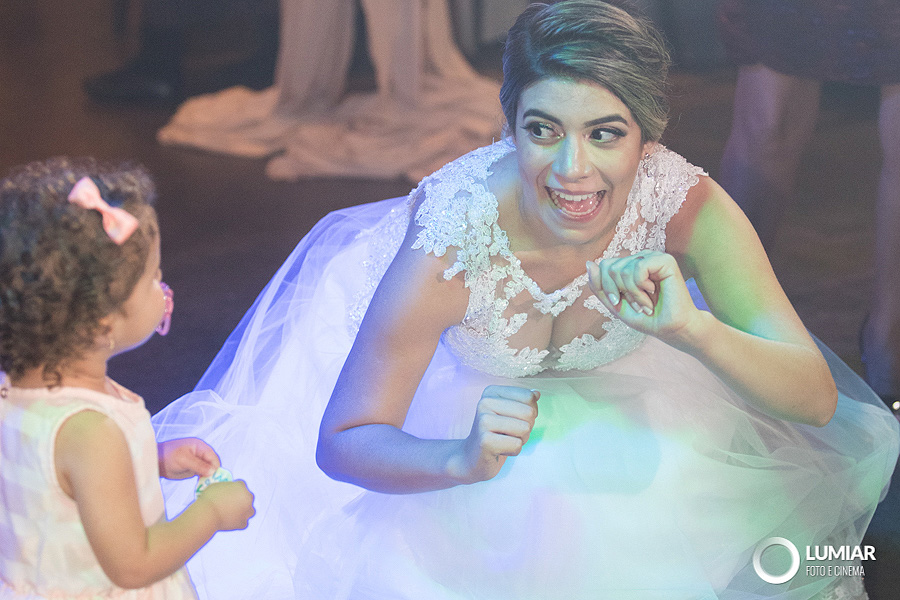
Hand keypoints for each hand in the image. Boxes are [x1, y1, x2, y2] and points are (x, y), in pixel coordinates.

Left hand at [157, 438, 219, 479]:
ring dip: (208, 478)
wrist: (156, 462)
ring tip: (204, 485)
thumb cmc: (168, 456)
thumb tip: (213, 471)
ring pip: (209, 470)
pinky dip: (203, 480)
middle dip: (213, 474)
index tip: (212, 479)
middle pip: (213, 464)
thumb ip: (198, 465)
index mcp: (201, 447)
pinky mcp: (195, 469)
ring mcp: (198, 461)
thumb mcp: (184, 460)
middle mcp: (202, 454)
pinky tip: (201, 485)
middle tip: (208, 484)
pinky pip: (203, 474)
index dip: (215, 468)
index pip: (214, 458)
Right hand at [196, 480, 255, 530]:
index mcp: (241, 486)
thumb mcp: (216, 486)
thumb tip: (225, 491)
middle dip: (242, 499)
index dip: (235, 488)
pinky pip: (243, 522)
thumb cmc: (209, 499)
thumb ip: (225, 488)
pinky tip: (231, 522)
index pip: (241, 485)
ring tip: (235, 514)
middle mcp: (248, 497)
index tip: (230, 492)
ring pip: (250, 511)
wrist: (207, 514)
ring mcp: (247, 511)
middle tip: (233, 503)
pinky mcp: (243, 523)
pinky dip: (238, 522)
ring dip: (244, 511)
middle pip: (248, 497)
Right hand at [451, 386, 538, 483]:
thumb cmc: (496, 434)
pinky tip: (500, 450)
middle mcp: (484, 403)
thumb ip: (524, 402)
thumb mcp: (510, 414)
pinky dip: (514, 451)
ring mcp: (483, 421)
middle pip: (529, 412)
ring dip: (521, 439)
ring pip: (525, 428)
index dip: (531, 412)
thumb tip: (537, 393)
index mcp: (491, 392)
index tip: (515, 420)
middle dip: (527, 427)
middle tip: (510, 433)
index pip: (529, 396)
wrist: (472, 458)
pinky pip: (517, 445)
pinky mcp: (485, 441)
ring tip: (505, 441)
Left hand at [586, 251, 700, 343]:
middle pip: (610, 267)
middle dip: (619, 292)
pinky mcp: (665, 260)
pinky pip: (638, 268)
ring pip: (622, 269)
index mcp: (630, 265)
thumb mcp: (615, 304)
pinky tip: (653, 293)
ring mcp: (653, 257)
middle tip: (636, 304)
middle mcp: (641, 258)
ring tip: (646, 303)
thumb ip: (599, 286)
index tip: (620, 302)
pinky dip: (641, 288)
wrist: (671, 329)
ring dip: (632, 293)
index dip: (606, 288)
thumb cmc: (646, 318)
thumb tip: (589, 262)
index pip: (604, 266)